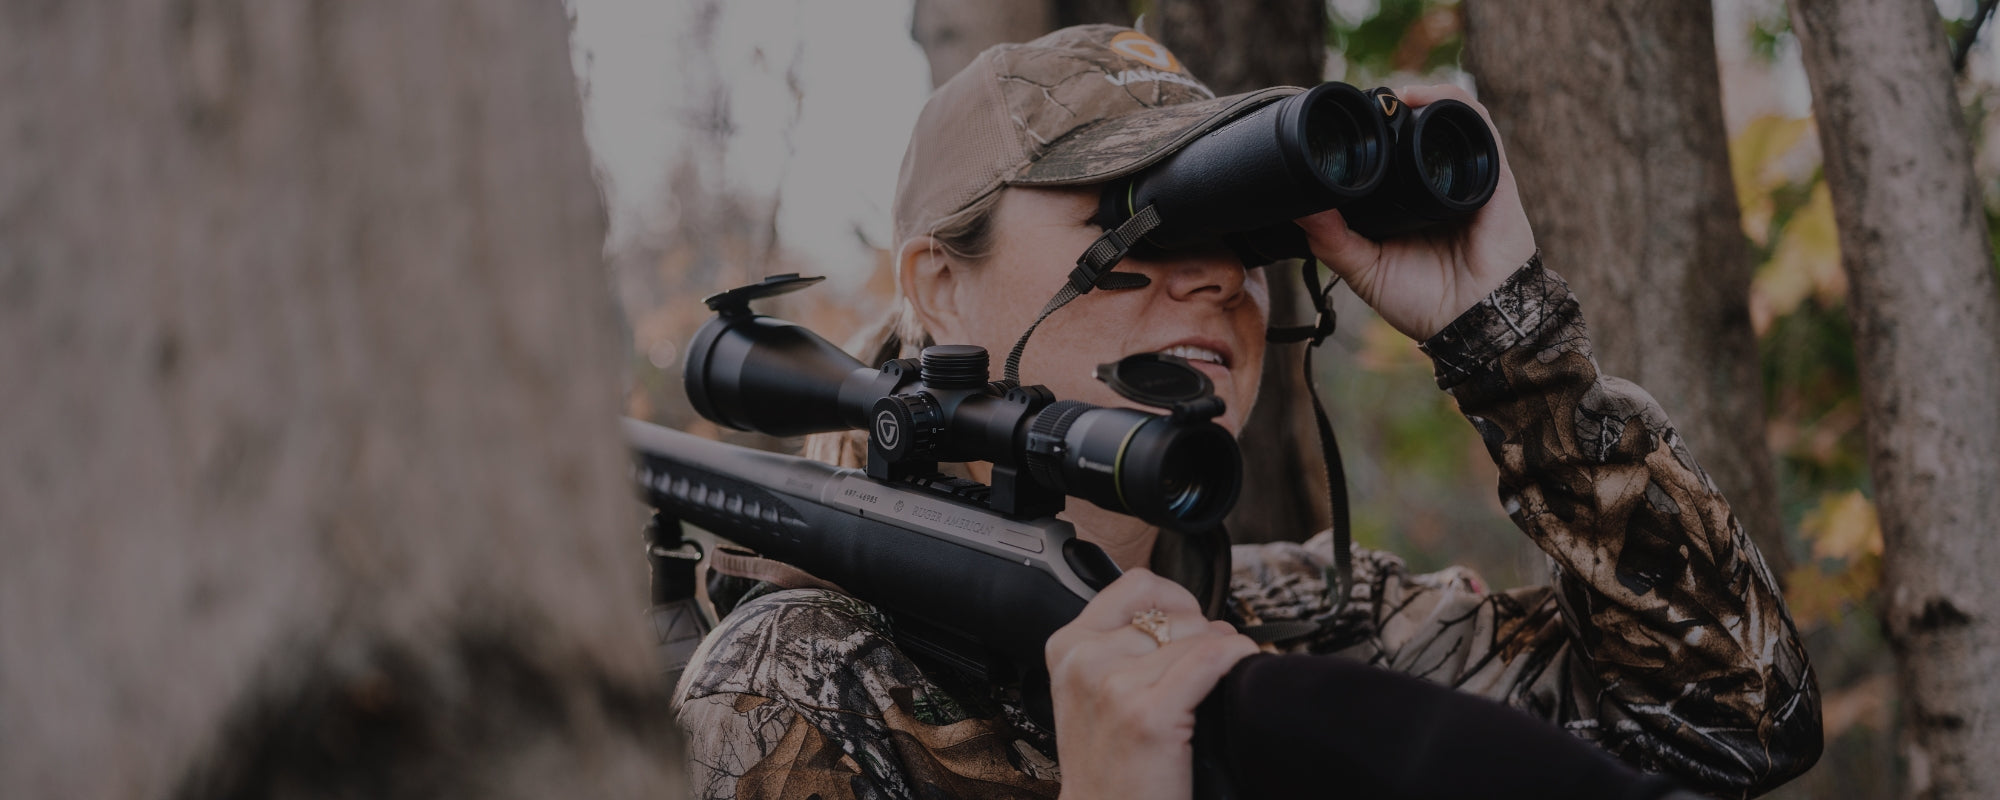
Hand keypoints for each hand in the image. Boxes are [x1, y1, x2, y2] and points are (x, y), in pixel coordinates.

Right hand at [1045, 569, 1257, 799]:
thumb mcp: (1091, 694)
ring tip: (1218, 682)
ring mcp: (1114, 687)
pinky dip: (1237, 656)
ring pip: (1198, 638)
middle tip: (1207, 669)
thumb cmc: (1109, 765)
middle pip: (1174, 615)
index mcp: (1066, 647)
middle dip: (1202, 636)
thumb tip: (1188, 616)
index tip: (1189, 625)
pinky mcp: (1149, 715)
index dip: (1176, 601)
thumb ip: (1119, 647)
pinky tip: (1242, 666)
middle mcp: (1085, 660)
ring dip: (1222, 654)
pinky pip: (1211, 659)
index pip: (1136, 585)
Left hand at [1295, 84, 1537, 340]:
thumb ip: (1330, 239)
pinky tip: (1423, 99)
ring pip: (1447, 121)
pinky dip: (1452, 104)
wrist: (1473, 325)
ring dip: (1420, 98)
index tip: (1339, 124)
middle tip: (1360, 106)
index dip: (1369, 136)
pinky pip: (1479, 126)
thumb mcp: (1364, 270)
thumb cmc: (1426, 304)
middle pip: (1417, 133)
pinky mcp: (1494, 177)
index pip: (1389, 158)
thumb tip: (1295, 205)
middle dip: (1391, 112)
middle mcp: (1437, 187)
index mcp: (1408, 206)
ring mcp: (1466, 179)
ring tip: (1389, 96)